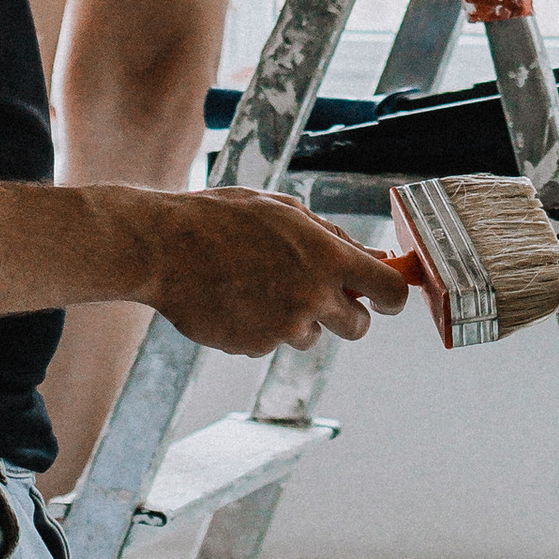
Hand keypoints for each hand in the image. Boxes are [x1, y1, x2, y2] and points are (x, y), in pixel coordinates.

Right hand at [139, 185, 410, 355]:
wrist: (165, 248)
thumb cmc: (223, 219)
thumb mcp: (284, 211)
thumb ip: (332, 237)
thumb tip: (371, 256)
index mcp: (326, 257)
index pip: (389, 290)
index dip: (394, 296)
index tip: (387, 297)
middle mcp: (312, 297)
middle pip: (358, 327)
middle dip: (349, 314)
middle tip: (324, 295)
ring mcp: (283, 327)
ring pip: (310, 334)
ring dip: (297, 317)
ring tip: (258, 284)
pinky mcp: (255, 347)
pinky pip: (272, 342)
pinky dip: (262, 326)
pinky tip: (236, 298)